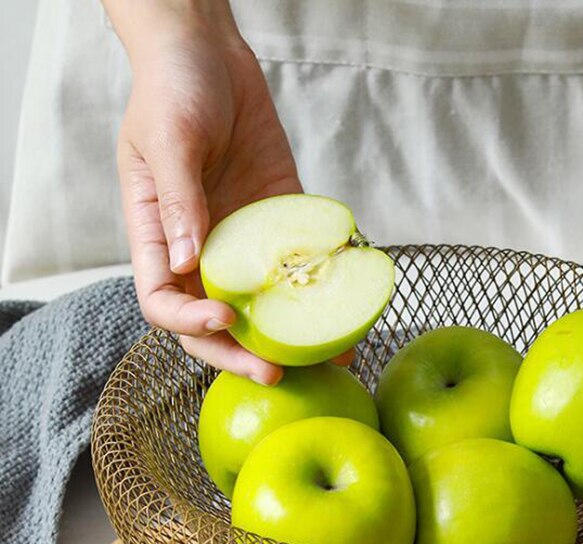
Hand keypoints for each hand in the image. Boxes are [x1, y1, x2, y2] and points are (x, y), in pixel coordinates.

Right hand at [109, 2, 352, 380]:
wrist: (211, 57)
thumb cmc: (173, 90)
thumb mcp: (168, 140)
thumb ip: (178, 201)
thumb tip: (189, 264)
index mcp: (159, 239)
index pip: (163, 304)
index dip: (190, 324)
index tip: (226, 319)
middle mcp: (200, 253)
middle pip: (213, 325)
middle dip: (240, 354)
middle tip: (275, 373)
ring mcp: (241, 245)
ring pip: (261, 309)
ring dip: (288, 341)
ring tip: (326, 364)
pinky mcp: (278, 227)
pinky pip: (299, 271)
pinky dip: (320, 298)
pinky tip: (347, 322)